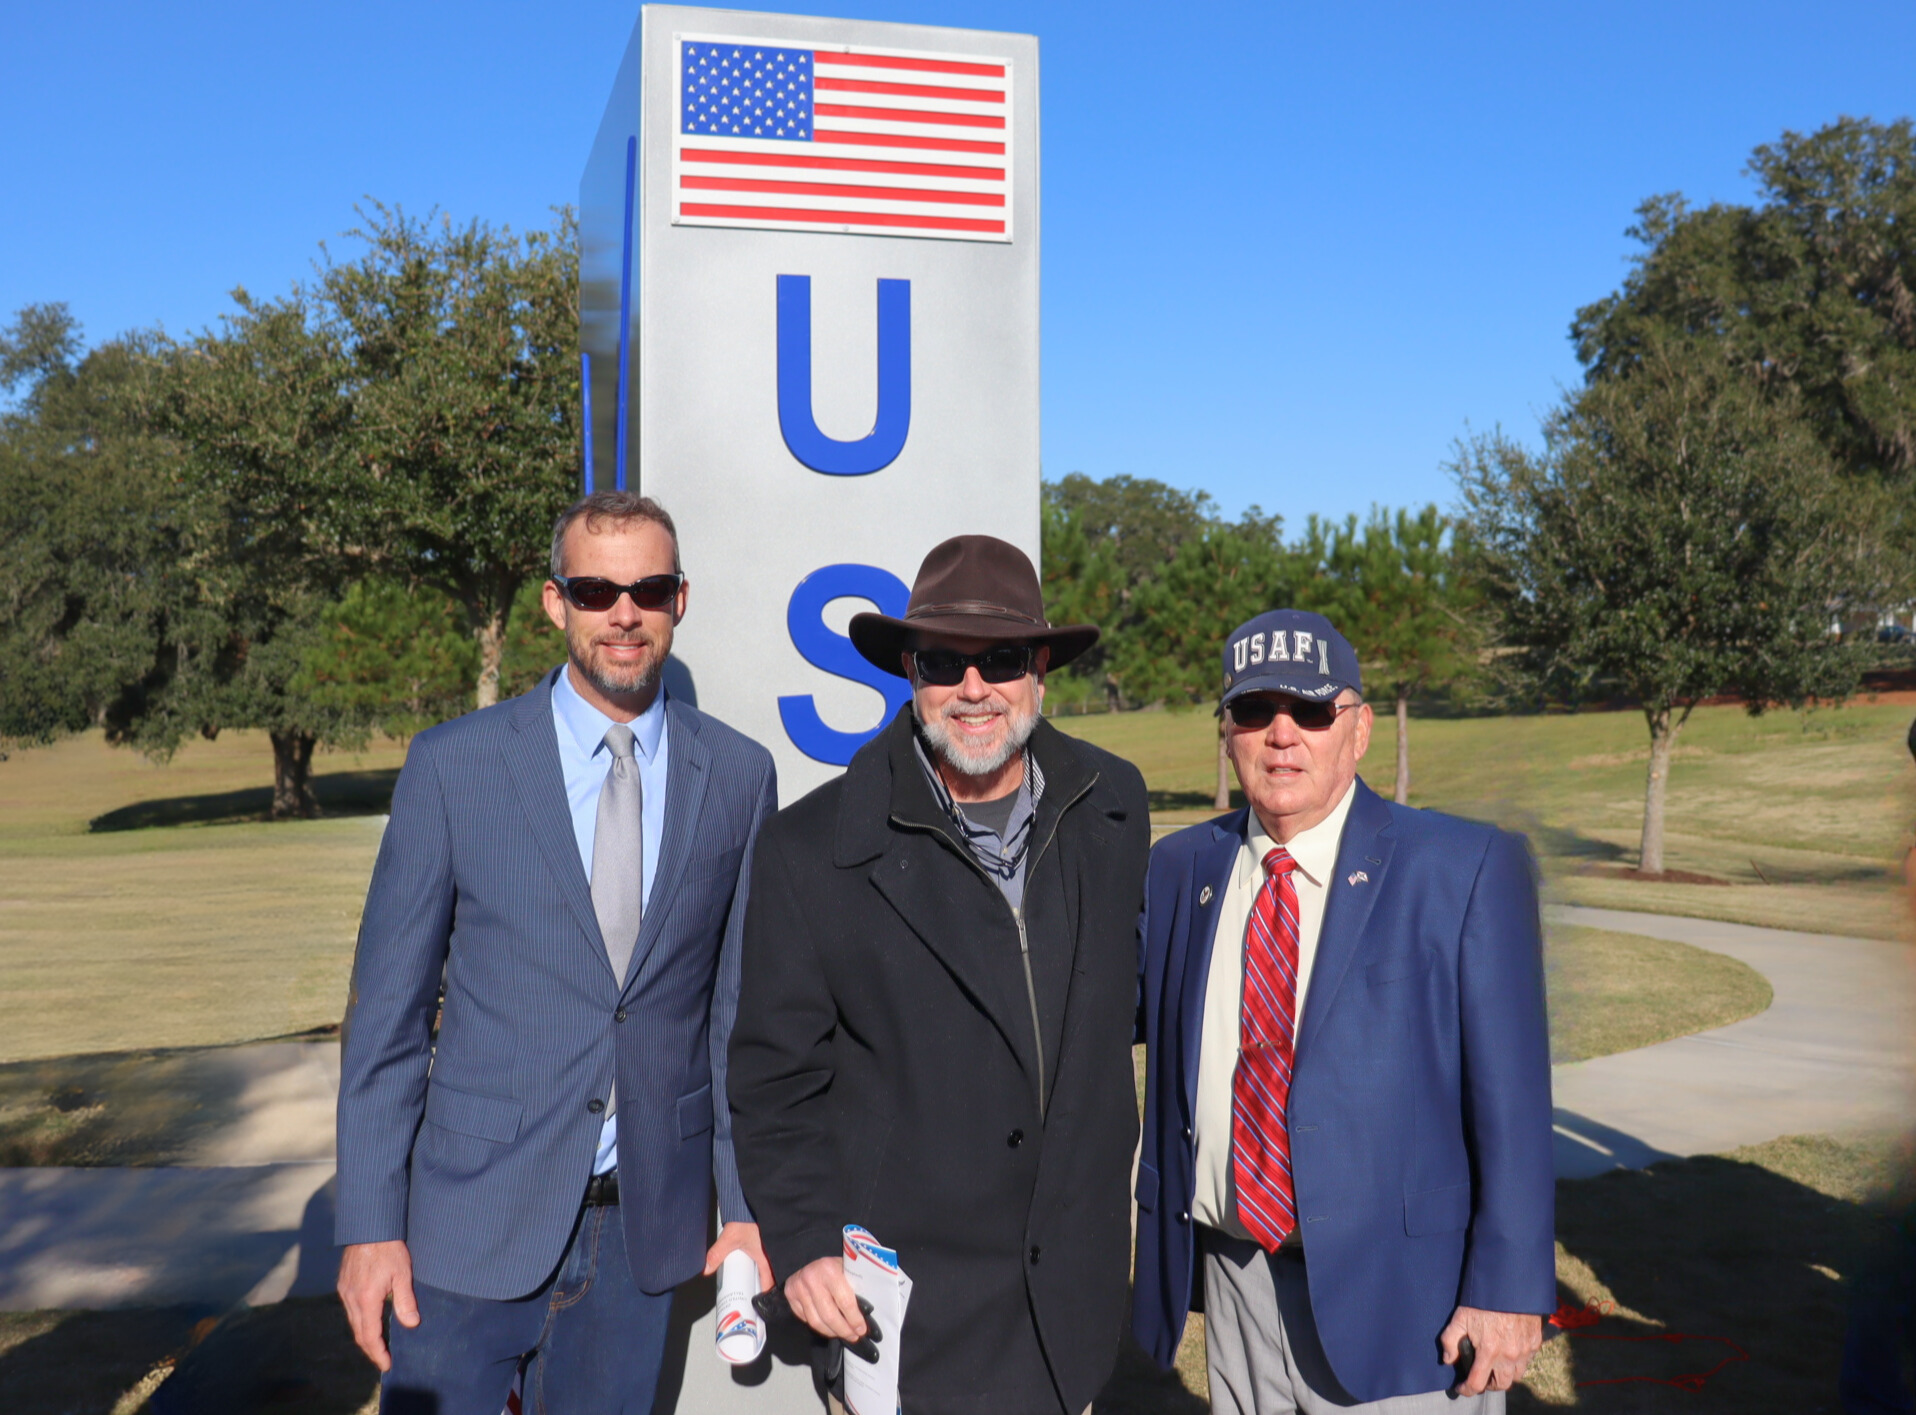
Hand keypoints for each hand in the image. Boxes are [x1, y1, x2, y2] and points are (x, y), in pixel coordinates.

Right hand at [337, 1240, 419, 1371]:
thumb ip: (405, 1301)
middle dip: (371, 1349)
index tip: (386, 1364)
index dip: (378, 1353)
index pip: (370, 1336)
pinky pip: (350, 1310)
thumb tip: (411, 1324)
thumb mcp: (403, 1274)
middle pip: (359, 1333)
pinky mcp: (343, 1285)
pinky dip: (360, 1322)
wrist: (369, 1226)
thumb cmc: (389, 1248)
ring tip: (378, 1345)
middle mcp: (351, 1299)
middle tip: (383, 1359)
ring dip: (365, 1336)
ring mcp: (345, 1292)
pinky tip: (369, 1322)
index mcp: (366, 1299)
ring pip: (353, 1322)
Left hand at [703, 1220, 771, 1294]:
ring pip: (774, 1264)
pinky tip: (758, 1261)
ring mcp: (774, 1246)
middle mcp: (773, 1253)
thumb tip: (707, 1269)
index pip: (770, 1281)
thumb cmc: (747, 1219)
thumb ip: (717, 1254)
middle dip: (767, 1283)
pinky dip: (768, 1260)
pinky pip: (772, 1255)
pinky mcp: (772, 1239)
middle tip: (757, 1292)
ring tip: (757, 1279)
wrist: (753, 1201)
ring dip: (768, 1271)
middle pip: (774, 1274)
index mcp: (767, 1257)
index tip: (760, 1301)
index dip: (766, 1292)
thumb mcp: (730, 1239)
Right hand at [784, 1254, 866, 1341]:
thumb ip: (854, 1286)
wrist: (806, 1253)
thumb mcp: (846, 1268)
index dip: (854, 1319)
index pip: (845, 1302)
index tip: (861, 1329)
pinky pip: (805, 1319)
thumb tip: (866, 1312)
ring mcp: (798, 1289)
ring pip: (815, 1321)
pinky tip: (828, 1327)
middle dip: (843, 1330)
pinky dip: (818, 1326)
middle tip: (853, 1336)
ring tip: (841, 1334)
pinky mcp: (790, 1296)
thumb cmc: (832, 1263)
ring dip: (831, 1332)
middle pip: (829, 1315)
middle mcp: (812, 1280)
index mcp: (830, 1270)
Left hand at [1439, 1306, 1542, 1394]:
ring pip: (1516, 1375)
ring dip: (1505, 1375)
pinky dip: (1517, 1362)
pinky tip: (1509, 1353)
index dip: (1466, 1389)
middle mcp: (1509, 1355)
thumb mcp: (1460, 1317)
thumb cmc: (1483, 1300)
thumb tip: (1448, 1359)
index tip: (1461, 1388)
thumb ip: (1450, 1340)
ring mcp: (1525, 1350)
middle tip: (1481, 1377)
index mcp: (1489, 1351)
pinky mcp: (1535, 1342)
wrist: (1511, 1283)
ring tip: (1495, 1367)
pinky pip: (1527, 1361)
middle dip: (1489, 1384)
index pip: (1477, 1383)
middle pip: (1501, 1384)